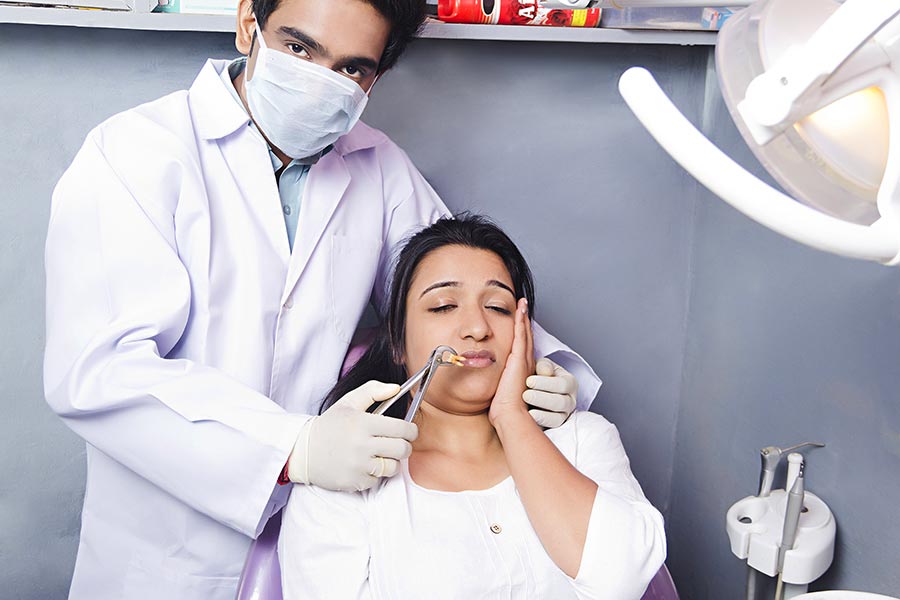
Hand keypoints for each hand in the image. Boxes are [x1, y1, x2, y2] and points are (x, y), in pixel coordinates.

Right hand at [289, 381, 417, 490]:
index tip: (409, 431)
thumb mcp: (348, 402)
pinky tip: (363, 465)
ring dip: (390, 461)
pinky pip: (378, 480)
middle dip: (404, 446)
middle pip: (402, 449)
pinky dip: (374, 474)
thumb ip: (373, 391)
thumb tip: (396, 388)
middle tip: (397, 444)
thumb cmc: (329, 426)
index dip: (411, 430)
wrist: (303, 451)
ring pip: (393, 467)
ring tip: (379, 454)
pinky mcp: (355, 482)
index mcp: (362, 423)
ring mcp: (358, 465)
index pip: (402, 428)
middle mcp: (361, 445)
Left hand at [489, 298, 534, 425]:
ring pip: (524, 332)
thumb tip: (483, 383)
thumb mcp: (498, 391)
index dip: (521, 334)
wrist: (510, 414)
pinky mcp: (520, 358)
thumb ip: (494, 383)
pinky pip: (521, 334)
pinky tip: (521, 310)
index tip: (518, 323)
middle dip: (524, 321)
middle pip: (525, 336)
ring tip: (523, 303)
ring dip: (523, 316)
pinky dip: (521, 321)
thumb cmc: (504, 409)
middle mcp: (525, 363)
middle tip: (523, 307)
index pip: (521, 347)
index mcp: (520, 370)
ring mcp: (523, 359)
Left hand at [525, 358, 576, 428]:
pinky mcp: (556, 425)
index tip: (529, 381)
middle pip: (561, 402)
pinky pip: (551, 428)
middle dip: (542, 399)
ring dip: (542, 415)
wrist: (537, 390)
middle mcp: (570, 400)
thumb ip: (544, 366)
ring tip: (528, 411)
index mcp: (570, 383)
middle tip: (526, 395)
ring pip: (558, 418)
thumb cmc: (540, 376)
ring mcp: (564, 415)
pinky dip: (541, 424)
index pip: (563, 384)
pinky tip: (529, 420)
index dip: (545, 383)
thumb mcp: (543, 366)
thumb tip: (545, 371)